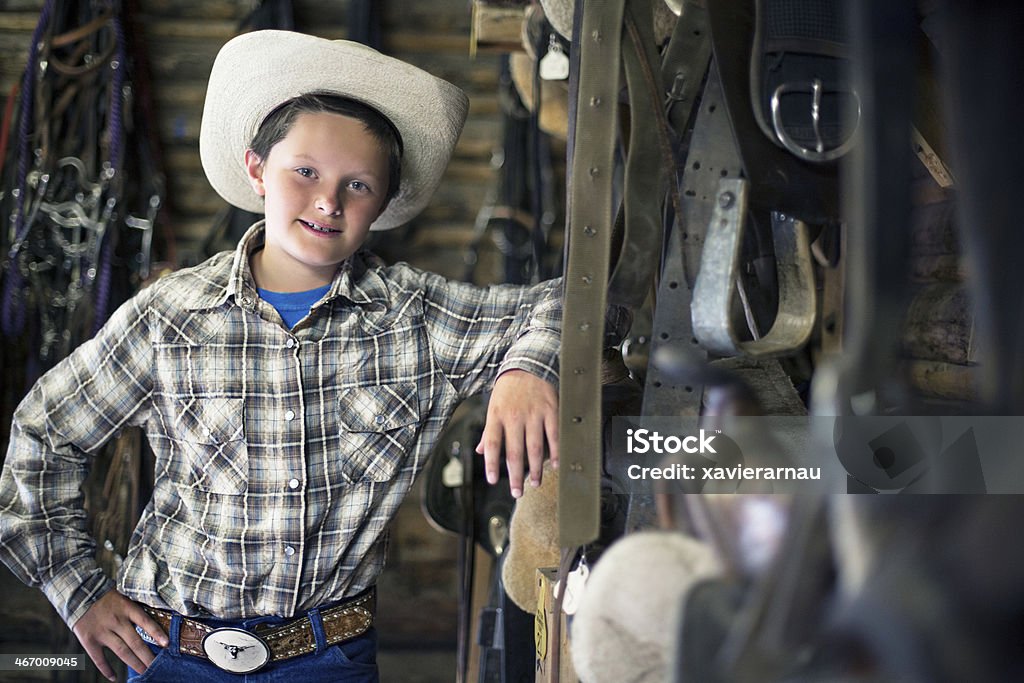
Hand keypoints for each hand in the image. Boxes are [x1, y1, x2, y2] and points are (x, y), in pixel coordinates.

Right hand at [72, 589, 168, 680]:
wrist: (78, 593)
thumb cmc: (106, 597)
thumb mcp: (124, 597)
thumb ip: (135, 611)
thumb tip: (153, 625)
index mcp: (126, 608)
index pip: (145, 622)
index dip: (157, 633)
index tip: (167, 644)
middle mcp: (116, 620)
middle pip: (135, 642)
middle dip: (147, 656)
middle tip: (157, 666)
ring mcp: (102, 631)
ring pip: (122, 651)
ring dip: (134, 663)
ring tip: (144, 672)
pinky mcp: (89, 640)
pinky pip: (99, 658)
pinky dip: (106, 669)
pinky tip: (114, 678)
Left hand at [475, 369, 558, 497]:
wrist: (528, 363)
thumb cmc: (508, 389)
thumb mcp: (493, 406)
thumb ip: (488, 430)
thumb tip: (479, 450)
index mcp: (496, 416)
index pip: (491, 444)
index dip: (491, 464)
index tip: (493, 480)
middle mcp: (514, 417)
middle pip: (514, 452)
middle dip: (515, 476)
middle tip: (517, 493)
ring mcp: (533, 414)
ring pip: (534, 448)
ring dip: (535, 469)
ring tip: (534, 483)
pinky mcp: (550, 410)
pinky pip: (553, 436)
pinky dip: (555, 452)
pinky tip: (554, 465)